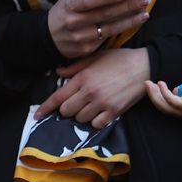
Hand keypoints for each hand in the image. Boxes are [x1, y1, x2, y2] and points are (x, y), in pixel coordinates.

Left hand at [35, 49, 151, 129]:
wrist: (144, 66)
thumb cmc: (119, 59)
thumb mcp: (95, 57)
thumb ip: (75, 67)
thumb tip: (57, 73)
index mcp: (82, 78)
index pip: (58, 97)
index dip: (45, 108)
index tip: (37, 116)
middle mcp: (89, 92)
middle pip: (67, 111)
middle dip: (68, 109)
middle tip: (77, 102)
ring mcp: (101, 103)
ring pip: (80, 119)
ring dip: (82, 115)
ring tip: (91, 105)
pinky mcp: (113, 112)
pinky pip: (96, 125)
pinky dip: (95, 121)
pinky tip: (101, 112)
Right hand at [47, 0, 148, 60]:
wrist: (48, 37)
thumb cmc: (64, 11)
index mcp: (70, 5)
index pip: (91, 1)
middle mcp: (74, 23)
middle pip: (104, 15)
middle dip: (126, 8)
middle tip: (143, 2)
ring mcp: (80, 38)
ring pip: (109, 29)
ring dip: (129, 22)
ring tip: (144, 15)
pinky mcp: (85, 49)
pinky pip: (105, 39)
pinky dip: (119, 31)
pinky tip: (130, 24)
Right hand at [144, 80, 181, 119]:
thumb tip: (175, 89)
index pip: (166, 106)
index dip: (157, 96)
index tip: (152, 86)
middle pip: (162, 106)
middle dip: (152, 95)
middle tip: (145, 83)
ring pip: (163, 105)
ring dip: (154, 94)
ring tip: (149, 83)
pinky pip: (171, 100)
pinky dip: (164, 92)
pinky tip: (162, 84)